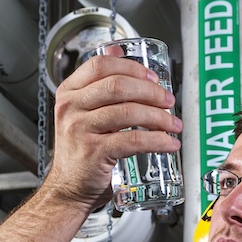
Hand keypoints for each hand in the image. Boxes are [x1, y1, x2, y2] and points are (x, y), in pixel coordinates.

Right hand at [45, 54, 182, 211]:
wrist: (68, 189)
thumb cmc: (81, 153)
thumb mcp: (83, 113)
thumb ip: (99, 87)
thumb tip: (119, 52)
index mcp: (69, 92)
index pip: (101, 65)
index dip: (132, 68)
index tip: (153, 77)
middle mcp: (71, 108)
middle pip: (118, 85)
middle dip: (151, 91)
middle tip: (168, 101)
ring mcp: (80, 130)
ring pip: (128, 112)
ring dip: (159, 117)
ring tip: (173, 124)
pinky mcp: (94, 152)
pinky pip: (132, 140)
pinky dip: (157, 141)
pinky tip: (168, 143)